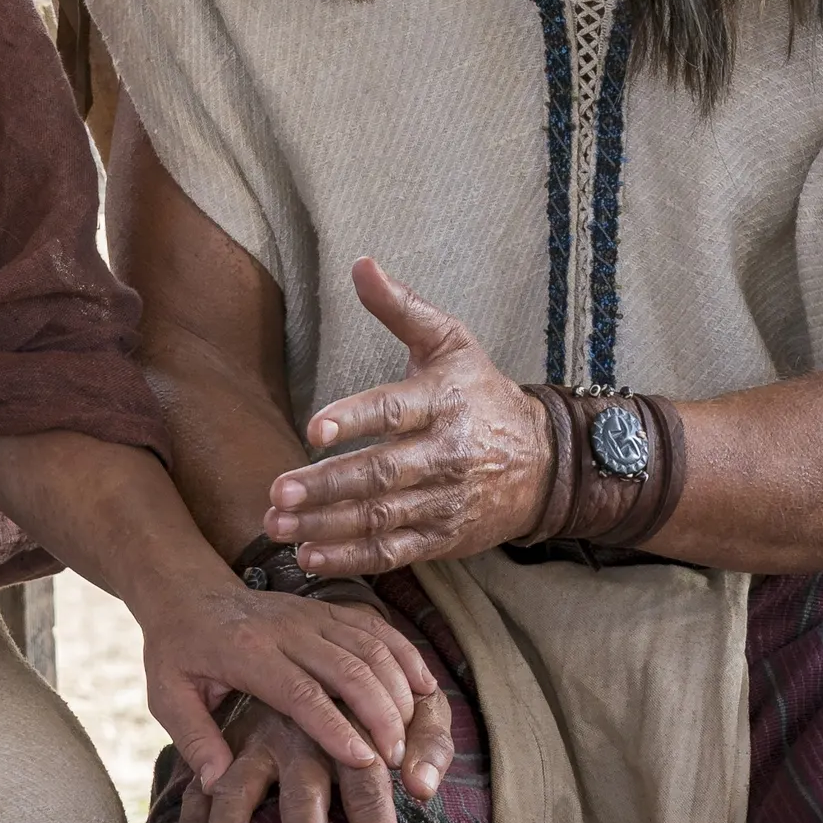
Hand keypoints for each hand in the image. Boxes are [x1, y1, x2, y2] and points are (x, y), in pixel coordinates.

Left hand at [135, 581, 436, 796]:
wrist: (187, 592)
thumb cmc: (177, 652)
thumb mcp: (166, 695)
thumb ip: (192, 737)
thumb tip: (215, 783)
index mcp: (247, 652)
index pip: (300, 692)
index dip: (335, 728)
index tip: (365, 762)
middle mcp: (286, 629)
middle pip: (347, 668)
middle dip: (379, 714)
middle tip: (398, 759)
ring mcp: (311, 615)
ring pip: (370, 646)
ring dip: (397, 690)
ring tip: (411, 736)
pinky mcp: (328, 608)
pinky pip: (376, 627)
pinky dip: (405, 656)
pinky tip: (425, 689)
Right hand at [176, 691, 455, 822]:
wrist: (315, 647)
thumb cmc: (382, 699)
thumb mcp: (417, 708)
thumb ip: (430, 746)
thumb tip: (423, 788)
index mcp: (348, 727)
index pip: (367, 788)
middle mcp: (296, 734)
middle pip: (302, 798)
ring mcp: (252, 740)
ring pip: (236, 792)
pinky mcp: (223, 747)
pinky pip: (198, 788)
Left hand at [263, 257, 551, 576]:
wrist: (544, 462)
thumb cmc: (482, 393)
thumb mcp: (450, 343)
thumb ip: (401, 308)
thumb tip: (360, 264)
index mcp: (443, 402)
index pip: (394, 411)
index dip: (354, 420)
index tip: (313, 430)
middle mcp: (447, 454)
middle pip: (383, 473)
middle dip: (327, 485)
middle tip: (278, 490)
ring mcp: (446, 501)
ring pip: (383, 517)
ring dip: (327, 525)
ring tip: (278, 524)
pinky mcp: (445, 538)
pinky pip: (394, 552)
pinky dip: (351, 558)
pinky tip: (309, 555)